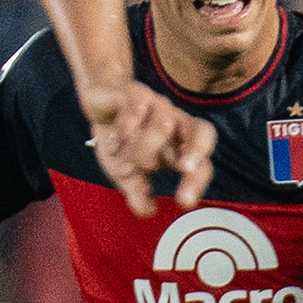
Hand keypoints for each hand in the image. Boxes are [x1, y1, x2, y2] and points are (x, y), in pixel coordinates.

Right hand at [84, 83, 214, 217]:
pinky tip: (113, 142)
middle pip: (204, 132)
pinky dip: (124, 129)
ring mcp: (159, 105)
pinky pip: (137, 108)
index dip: (198, 181)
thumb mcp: (127, 172)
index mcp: (181, 146)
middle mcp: (177, 124)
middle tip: (184, 168)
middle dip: (197, 151)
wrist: (98, 103)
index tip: (183, 201)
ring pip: (159, 127)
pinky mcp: (137, 91)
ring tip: (122, 165)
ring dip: (137, 152)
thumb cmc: (121, 140)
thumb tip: (148, 211)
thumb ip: (138, 191)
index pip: (203, 163)